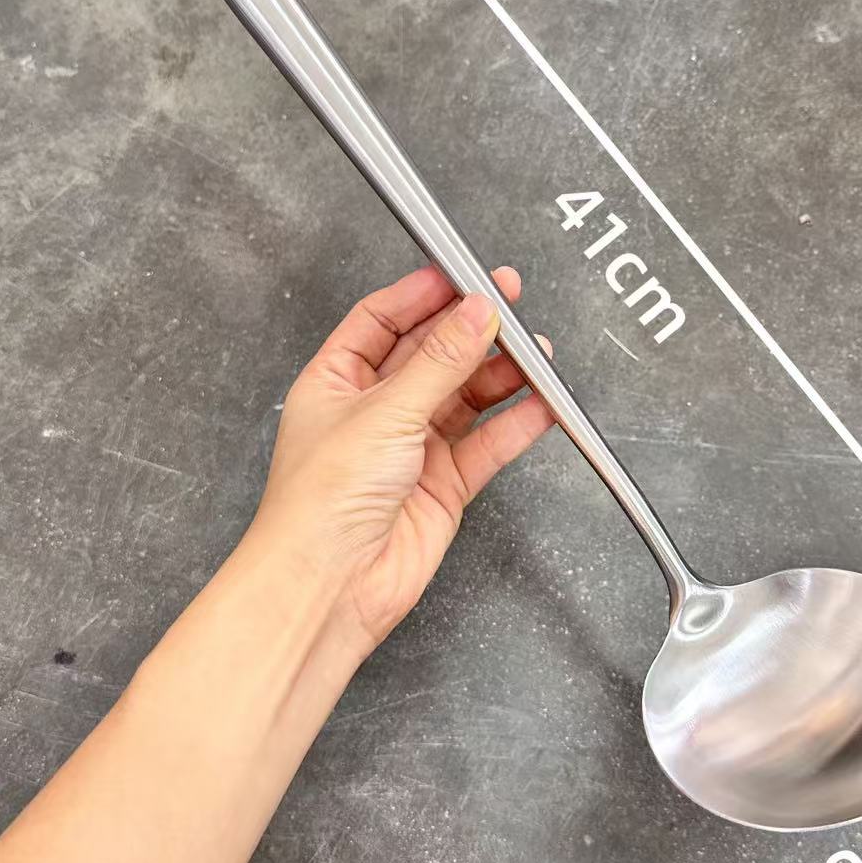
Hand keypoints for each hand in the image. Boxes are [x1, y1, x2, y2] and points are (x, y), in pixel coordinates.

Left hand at [245, 264, 554, 657]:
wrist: (330, 586)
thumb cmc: (320, 503)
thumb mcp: (383, 411)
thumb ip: (439, 361)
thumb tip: (477, 313)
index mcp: (336, 382)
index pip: (382, 320)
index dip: (423, 296)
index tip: (463, 276)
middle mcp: (373, 411)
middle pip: (431, 354)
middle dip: (471, 329)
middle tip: (510, 304)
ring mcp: (410, 448)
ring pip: (465, 397)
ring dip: (500, 374)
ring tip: (536, 353)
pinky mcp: (442, 485)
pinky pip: (487, 443)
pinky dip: (516, 424)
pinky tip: (541, 405)